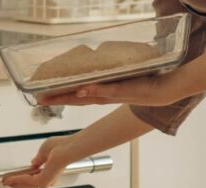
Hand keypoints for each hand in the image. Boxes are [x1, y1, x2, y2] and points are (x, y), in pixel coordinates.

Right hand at [2, 135, 79, 187]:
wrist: (68, 148)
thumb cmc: (62, 146)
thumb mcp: (45, 151)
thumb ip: (38, 159)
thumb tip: (33, 163)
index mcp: (49, 171)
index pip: (32, 177)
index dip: (21, 177)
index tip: (12, 177)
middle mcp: (48, 178)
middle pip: (28, 183)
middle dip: (15, 182)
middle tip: (5, 181)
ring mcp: (46, 180)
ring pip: (26, 183)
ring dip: (14, 181)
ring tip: (5, 180)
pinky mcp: (43, 180)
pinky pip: (26, 180)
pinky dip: (17, 179)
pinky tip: (10, 178)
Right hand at [37, 74, 179, 107]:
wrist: (166, 89)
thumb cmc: (147, 81)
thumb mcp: (125, 76)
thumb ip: (111, 75)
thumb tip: (98, 71)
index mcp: (104, 91)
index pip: (77, 95)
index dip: (59, 95)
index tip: (42, 95)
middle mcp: (106, 95)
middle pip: (77, 98)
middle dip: (57, 98)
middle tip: (39, 99)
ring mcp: (114, 93)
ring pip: (87, 96)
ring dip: (69, 97)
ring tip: (51, 97)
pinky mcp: (125, 89)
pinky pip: (108, 89)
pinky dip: (95, 90)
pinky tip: (83, 89)